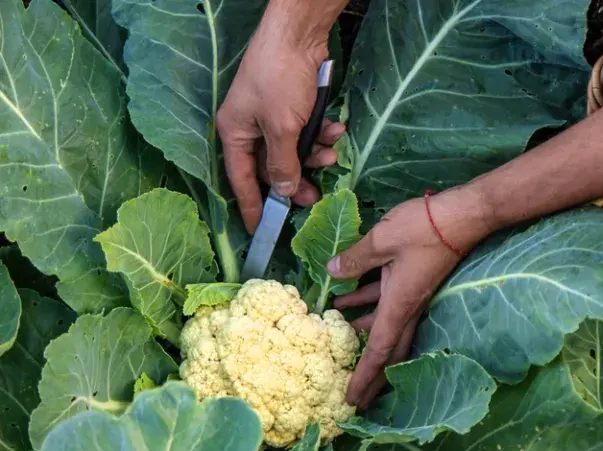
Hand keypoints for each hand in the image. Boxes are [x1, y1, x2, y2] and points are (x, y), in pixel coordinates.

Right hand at [216, 0, 345, 231]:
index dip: (251, 207)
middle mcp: (250, 127)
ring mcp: (273, 117)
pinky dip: (323, 135)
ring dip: (315, 157)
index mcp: (234, 133)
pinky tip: (336, 130)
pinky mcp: (293, 108)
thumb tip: (282, 191)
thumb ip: (282, 164)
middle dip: (296, 181)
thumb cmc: (279, 78)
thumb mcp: (282, 128)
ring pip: (294, 152)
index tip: (259, 232)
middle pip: (271, 169)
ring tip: (332, 156)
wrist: (299, 34)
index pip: (240, 180)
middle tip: (316, 199)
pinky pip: (307, 133)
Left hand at [329, 186, 493, 407]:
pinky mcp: (412, 281)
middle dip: (371, 375)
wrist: (462, 216)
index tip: (351, 400)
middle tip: (354, 396)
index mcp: (400, 305)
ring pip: (385, 326)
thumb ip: (354, 258)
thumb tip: (331, 272)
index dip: (364, 377)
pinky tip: (343, 301)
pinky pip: (385, 302)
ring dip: (362, 337)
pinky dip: (365, 306)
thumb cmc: (424, 228)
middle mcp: (407, 307)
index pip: (378, 350)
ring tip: (339, 346)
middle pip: (387, 351)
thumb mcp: (382, 240)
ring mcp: (411, 295)